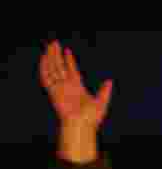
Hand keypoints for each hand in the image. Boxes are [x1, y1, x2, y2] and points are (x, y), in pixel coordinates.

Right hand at [40, 41, 112, 162]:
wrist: (81, 125)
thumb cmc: (92, 117)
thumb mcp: (102, 102)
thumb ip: (105, 91)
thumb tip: (109, 81)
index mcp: (78, 87)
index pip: (72, 70)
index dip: (69, 60)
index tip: (67, 51)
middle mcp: (67, 86)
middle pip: (60, 67)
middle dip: (57, 55)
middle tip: (55, 43)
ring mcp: (60, 88)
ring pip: (53, 69)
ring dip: (51, 58)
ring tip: (50, 46)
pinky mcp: (53, 92)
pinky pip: (46, 78)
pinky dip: (44, 68)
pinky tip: (44, 58)